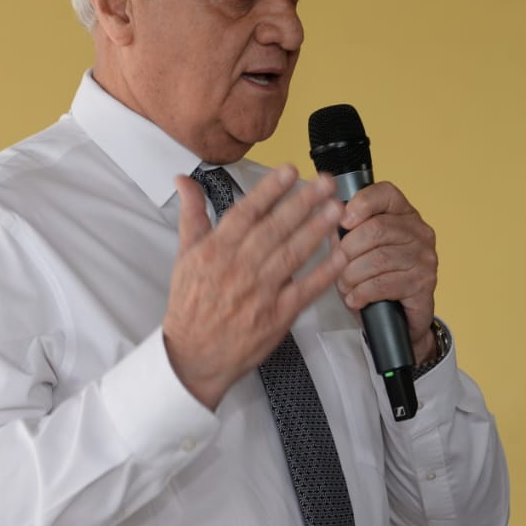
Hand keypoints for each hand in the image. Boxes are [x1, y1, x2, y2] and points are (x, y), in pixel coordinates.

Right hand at [163, 165, 347, 409]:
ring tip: (336, 209)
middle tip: (325, 182)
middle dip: (302, 203)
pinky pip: (304, 290)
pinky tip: (340, 256)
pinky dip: (324, 273)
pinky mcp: (276, 316)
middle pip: (274, 229)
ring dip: (316, 230)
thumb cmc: (191, 304)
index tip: (290, 171)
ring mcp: (259, 293)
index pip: (246, 212)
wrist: (192, 354)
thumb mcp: (185, 255)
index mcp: (216, 250)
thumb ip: (192, 214)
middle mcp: (238, 268)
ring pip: (292, 255)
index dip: (269, 190)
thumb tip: (184, 180)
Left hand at [336, 181, 437, 363]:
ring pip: (377, 259)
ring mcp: (424, 257)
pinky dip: (362, 293)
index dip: (361, 203)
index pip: (386, 193)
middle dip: (347, 251)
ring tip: (345, 286)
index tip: (343, 221)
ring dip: (352, 276)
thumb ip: (348, 232)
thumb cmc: (375, 278)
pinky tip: (355, 299)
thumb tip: (330, 224)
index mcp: (403, 214)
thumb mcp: (359, 249)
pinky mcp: (423, 283)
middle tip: (337, 268)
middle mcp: (419, 232)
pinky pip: (383, 284)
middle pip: (376, 229)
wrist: (399, 319)